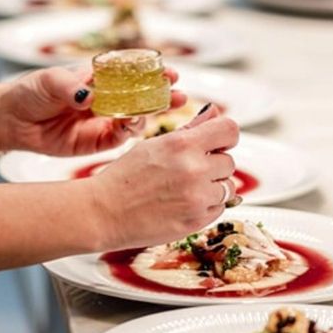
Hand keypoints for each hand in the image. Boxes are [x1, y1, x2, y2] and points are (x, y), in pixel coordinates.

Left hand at [0, 65, 188, 156]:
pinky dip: (130, 132)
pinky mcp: (97, 142)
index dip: (154, 72)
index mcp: (100, 79)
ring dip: (153, 113)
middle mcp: (107, 99)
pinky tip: (135, 125)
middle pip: (143, 96)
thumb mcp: (50, 81)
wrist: (11, 121)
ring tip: (167, 108)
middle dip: (164, 95)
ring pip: (137, 117)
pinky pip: (120, 138)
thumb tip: (90, 96)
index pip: (134, 73)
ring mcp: (104, 121)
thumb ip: (71, 87)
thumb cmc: (31, 93)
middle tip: (181, 93)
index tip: (171, 71)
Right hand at [86, 103, 240, 249]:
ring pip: (228, 187)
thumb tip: (214, 112)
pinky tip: (184, 204)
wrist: (103, 213)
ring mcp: (197, 197)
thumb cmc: (124, 178)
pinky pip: (219, 208)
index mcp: (183, 144)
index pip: (230, 130)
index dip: (225, 137)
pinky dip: (207, 206)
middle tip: (189, 172)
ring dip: (213, 187)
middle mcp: (194, 169)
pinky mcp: (197, 220)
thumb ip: (190, 129)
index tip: (217, 143)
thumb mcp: (155, 144)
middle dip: (214, 165)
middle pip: (229, 161)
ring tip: (185, 189)